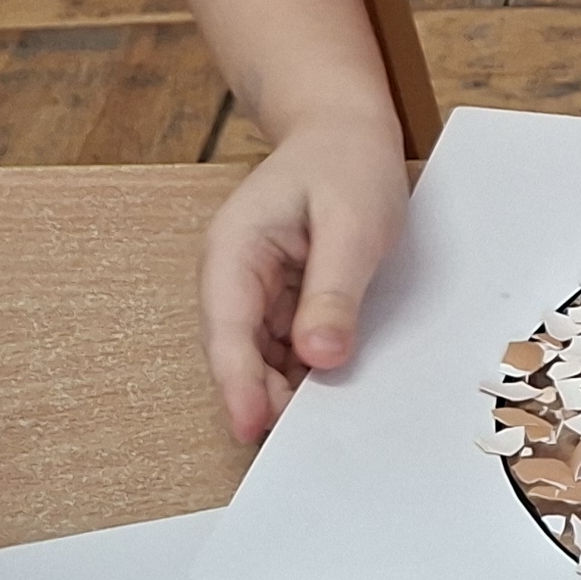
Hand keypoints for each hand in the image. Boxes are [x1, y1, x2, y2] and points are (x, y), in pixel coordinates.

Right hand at [199, 106, 409, 443]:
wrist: (345, 132)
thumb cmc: (345, 164)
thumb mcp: (352, 224)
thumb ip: (335, 290)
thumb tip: (319, 355)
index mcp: (234, 250)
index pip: (228, 328)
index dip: (237, 383)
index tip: (250, 428)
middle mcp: (234, 276)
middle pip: (240, 353)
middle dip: (264, 398)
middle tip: (303, 447)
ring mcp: (256, 291)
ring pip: (263, 358)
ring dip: (288, 391)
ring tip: (325, 430)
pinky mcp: (281, 302)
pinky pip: (288, 347)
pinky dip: (306, 372)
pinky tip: (334, 396)